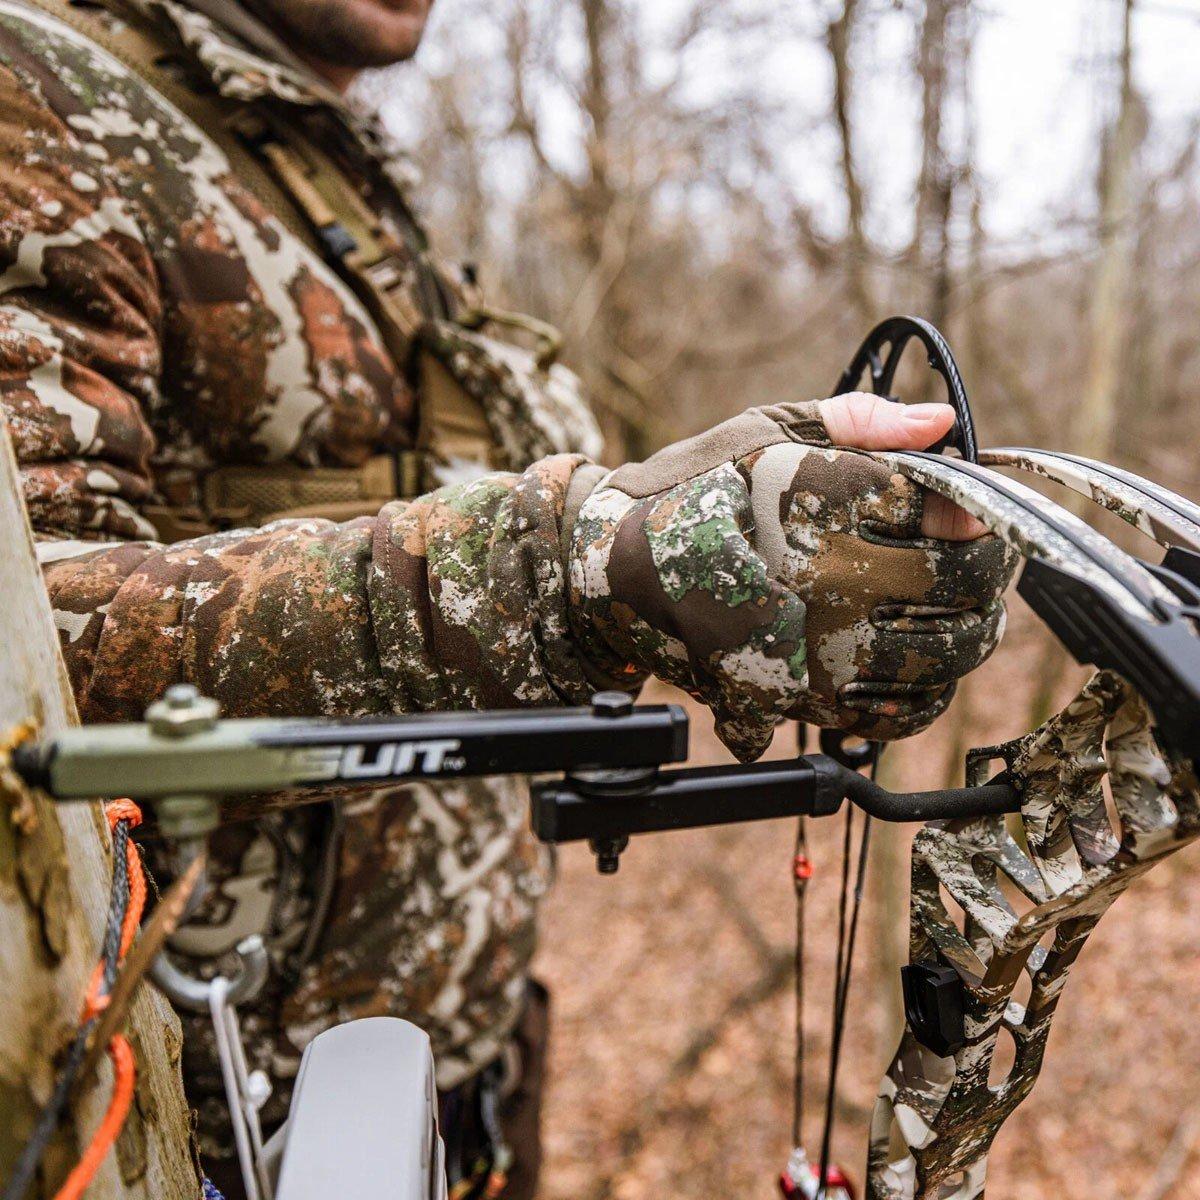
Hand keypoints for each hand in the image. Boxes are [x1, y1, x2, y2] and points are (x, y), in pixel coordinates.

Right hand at [567, 394, 1015, 759]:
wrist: (606, 573)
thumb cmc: (686, 490)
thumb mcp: (760, 429)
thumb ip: (857, 423)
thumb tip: (943, 425)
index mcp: (816, 502)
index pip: (946, 506)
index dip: (977, 504)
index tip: (972, 503)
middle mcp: (821, 582)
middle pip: (963, 584)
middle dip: (988, 565)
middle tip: (980, 550)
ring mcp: (812, 651)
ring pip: (945, 654)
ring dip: (968, 626)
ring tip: (953, 603)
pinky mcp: (799, 702)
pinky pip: (897, 711)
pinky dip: (925, 688)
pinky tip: (911, 657)